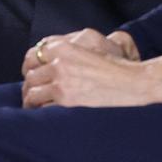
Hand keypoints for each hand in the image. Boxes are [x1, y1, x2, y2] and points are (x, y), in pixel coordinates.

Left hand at [22, 37, 161, 108]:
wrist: (132, 82)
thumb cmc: (116, 67)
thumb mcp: (91, 46)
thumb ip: (67, 48)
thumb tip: (46, 54)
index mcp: (64, 46)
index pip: (32, 55)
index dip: (28, 67)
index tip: (31, 75)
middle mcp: (59, 61)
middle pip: (30, 74)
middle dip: (29, 85)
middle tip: (31, 94)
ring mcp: (61, 80)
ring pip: (31, 91)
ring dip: (31, 100)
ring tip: (34, 106)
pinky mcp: (65, 99)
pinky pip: (41, 106)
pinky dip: (40, 111)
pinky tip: (43, 115)